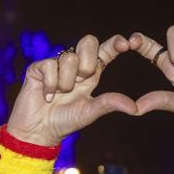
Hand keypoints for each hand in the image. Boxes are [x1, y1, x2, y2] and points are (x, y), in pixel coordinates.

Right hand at [5, 34, 136, 146]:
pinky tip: (47, 96)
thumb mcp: (90, 112)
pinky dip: (50, 85)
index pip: (105, 51)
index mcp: (90, 74)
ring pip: (69, 58)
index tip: (125, 44)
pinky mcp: (38, 68)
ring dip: (66, 83)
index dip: (115, 43)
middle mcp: (75, 66)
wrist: (38, 132)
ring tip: (59, 95)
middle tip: (81, 83)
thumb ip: (109, 103)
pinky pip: (50, 65)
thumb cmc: (64, 122)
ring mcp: (56, 65)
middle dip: (88, 63)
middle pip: (89, 42)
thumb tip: (135, 108)